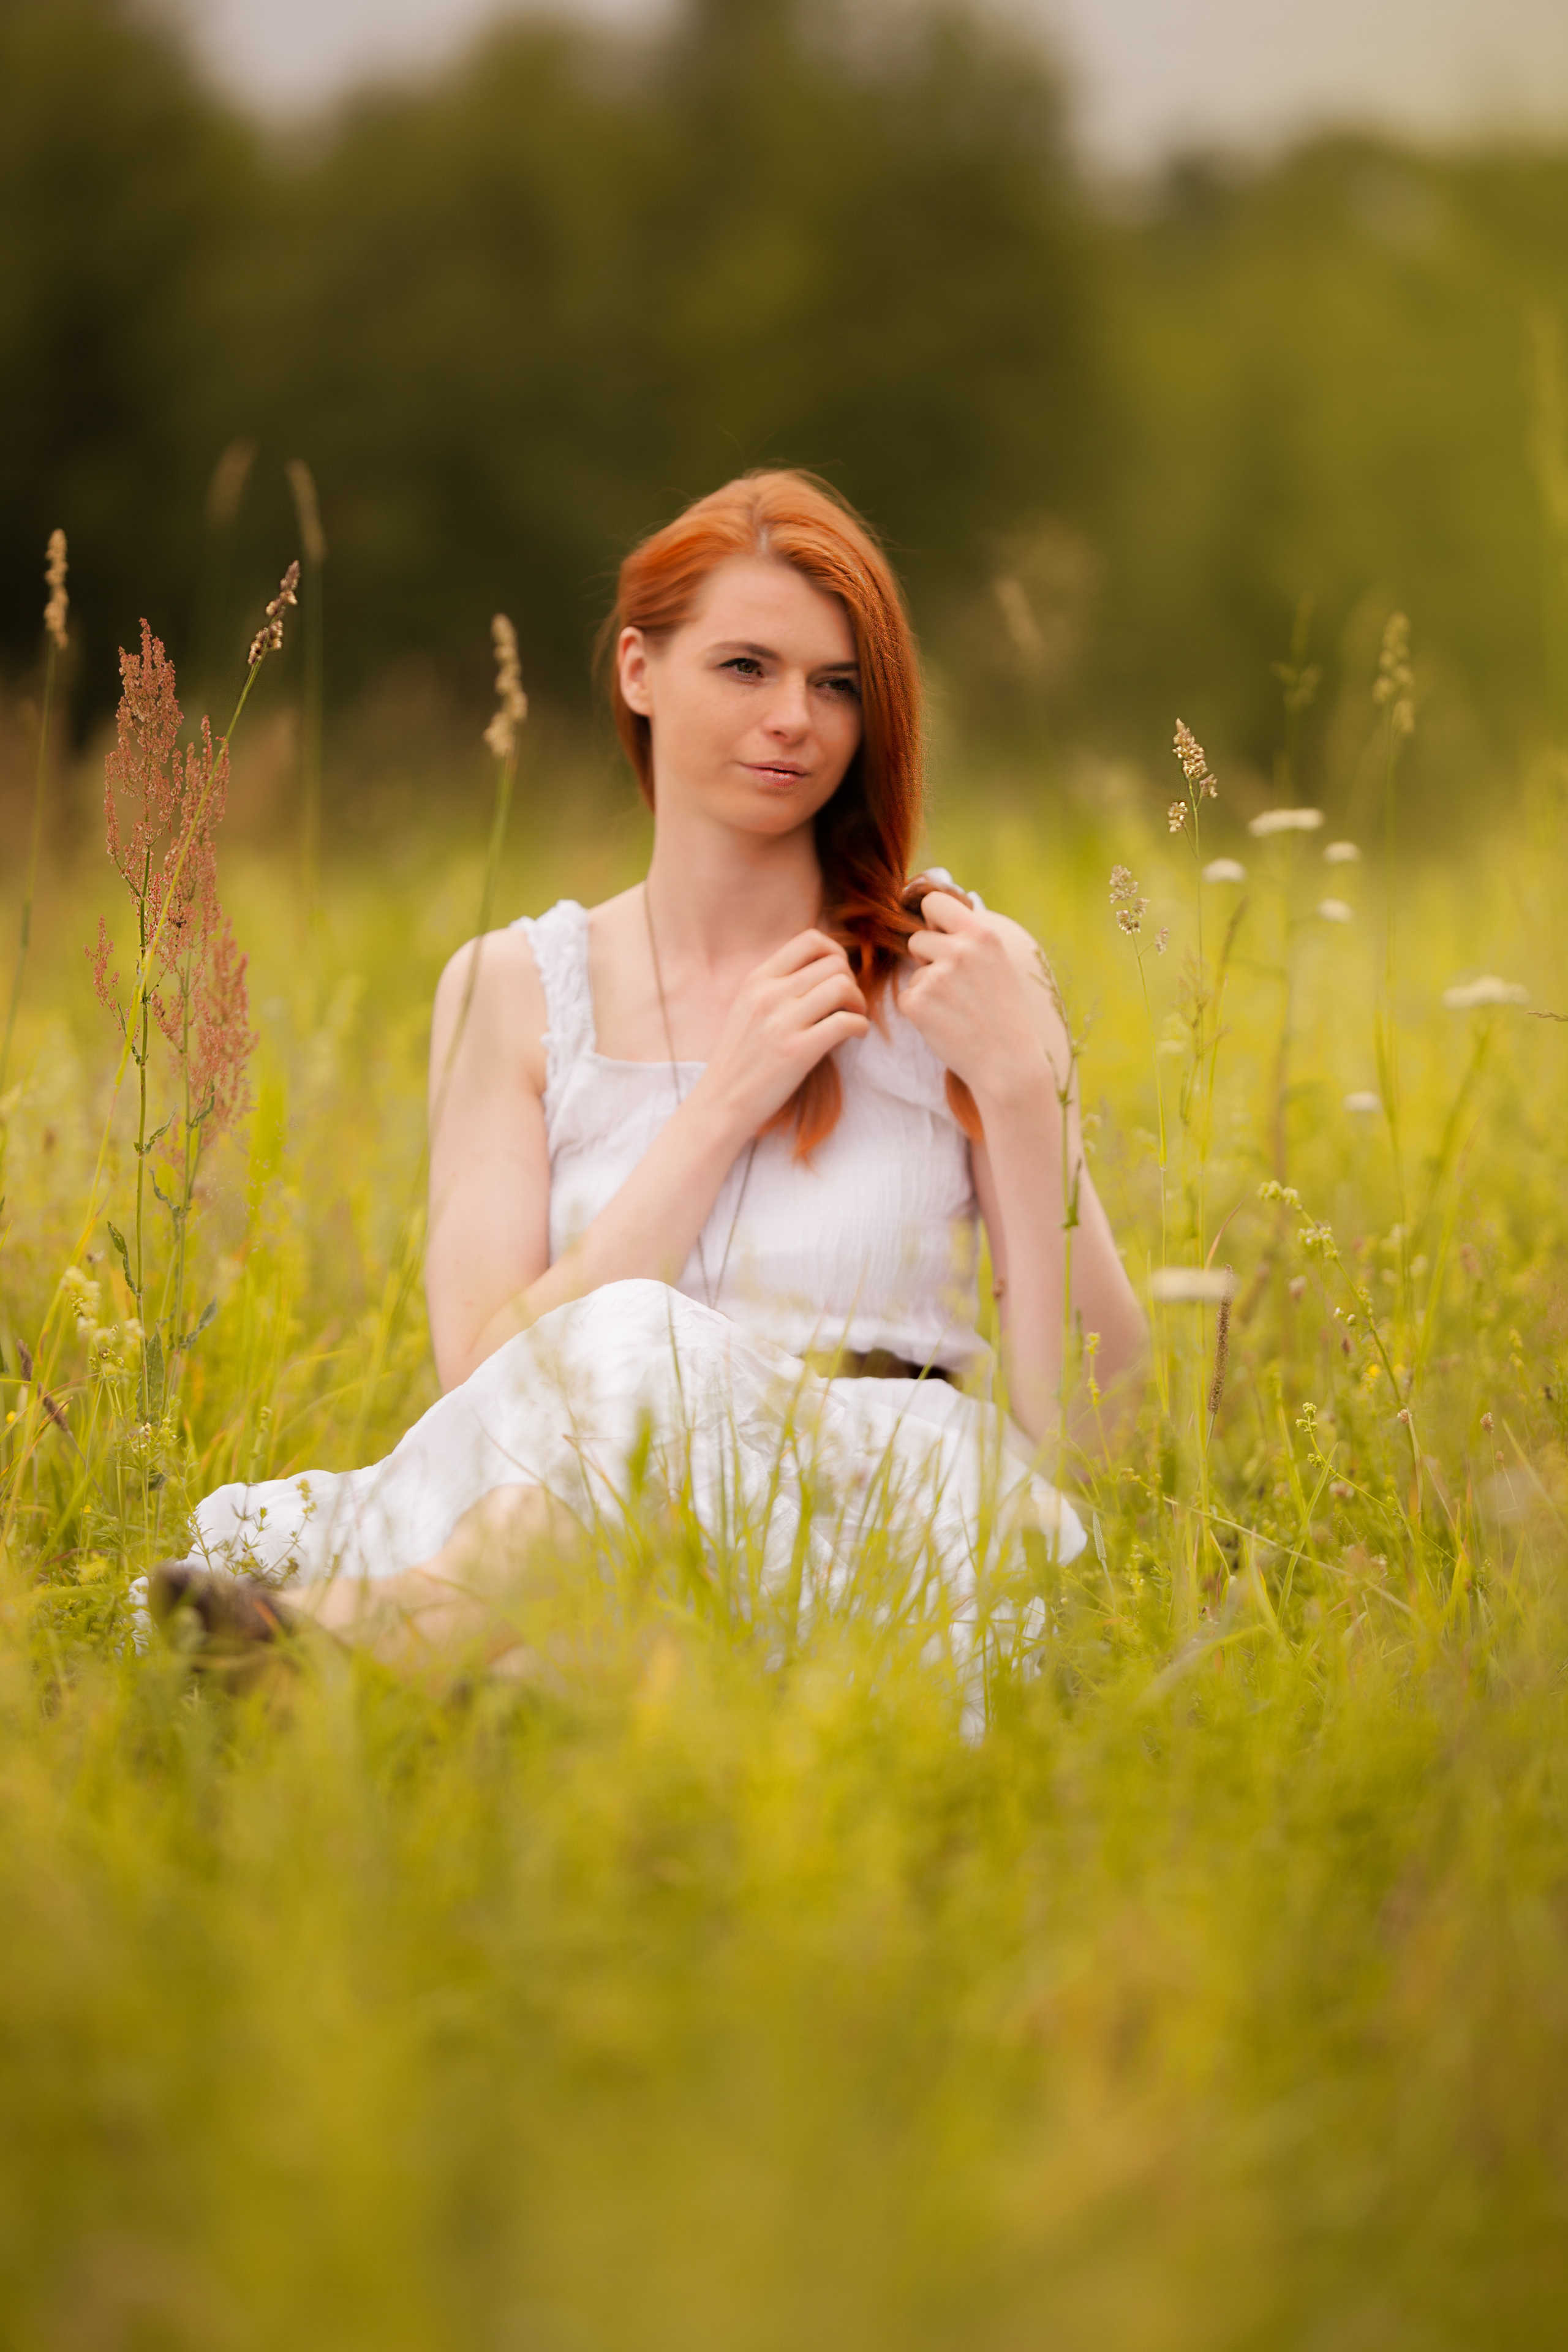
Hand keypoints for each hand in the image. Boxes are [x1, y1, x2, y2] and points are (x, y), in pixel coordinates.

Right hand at [693, 928, 868, 1140]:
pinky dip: (860, 1027)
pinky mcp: (797, 1051)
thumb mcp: (747, 1009)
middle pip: (834, 963)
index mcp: (756, 980)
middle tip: (848, 1004)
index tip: (837, 976)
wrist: (720, 1104)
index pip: (809, 939)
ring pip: (843, 986)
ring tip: (853, 1018)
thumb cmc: (739, 1060)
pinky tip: (854, 1037)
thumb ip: (776, 986)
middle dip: (851, 981)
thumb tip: (820, 969)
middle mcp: (768, 995)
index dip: (835, 953)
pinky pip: (846, 1022)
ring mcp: (781, 1022)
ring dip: (859, 1002)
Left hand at [901, 893, 1054, 1106]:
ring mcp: (936, 976)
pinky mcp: (917, 1002)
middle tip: (954, 987)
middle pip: (917, 939)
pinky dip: (920, 1011)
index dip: (930, 919)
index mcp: (982, 935)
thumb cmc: (1006, 1016)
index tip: (937, 934)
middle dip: (927, 960)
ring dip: (926, 988)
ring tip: (956, 1009)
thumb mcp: (999, 965)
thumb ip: (971, 942)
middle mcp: (959, 950)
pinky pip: (906, 997)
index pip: (934, 901)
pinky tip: (945, 1024)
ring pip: (913, 972)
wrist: (1009, 1064)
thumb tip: (936, 922)